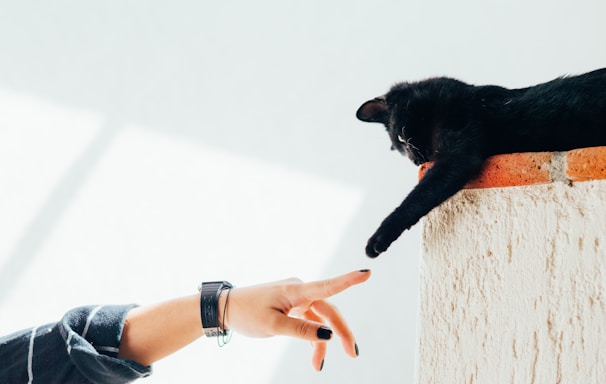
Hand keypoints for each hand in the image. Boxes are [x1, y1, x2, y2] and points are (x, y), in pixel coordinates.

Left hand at [221, 269, 370, 370]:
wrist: (225, 308)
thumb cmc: (246, 313)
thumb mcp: (272, 326)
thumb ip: (301, 329)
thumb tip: (328, 334)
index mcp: (295, 290)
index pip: (327, 286)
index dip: (349, 280)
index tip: (367, 273)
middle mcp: (299, 290)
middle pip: (328, 310)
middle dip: (342, 331)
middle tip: (352, 353)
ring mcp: (296, 298)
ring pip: (320, 319)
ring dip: (325, 341)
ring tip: (319, 366)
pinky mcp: (291, 306)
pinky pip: (309, 322)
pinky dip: (313, 338)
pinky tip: (314, 358)